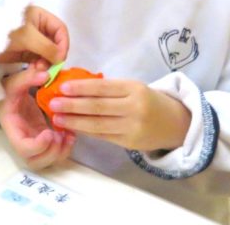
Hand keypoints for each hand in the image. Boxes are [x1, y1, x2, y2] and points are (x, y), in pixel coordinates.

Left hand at [0, 5, 68, 65]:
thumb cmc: (6, 31)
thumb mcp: (27, 36)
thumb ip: (46, 46)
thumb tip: (61, 58)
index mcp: (40, 17)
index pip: (60, 29)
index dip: (63, 43)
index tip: (61, 58)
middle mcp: (38, 28)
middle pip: (55, 43)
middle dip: (54, 55)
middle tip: (49, 67)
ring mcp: (31, 41)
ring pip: (47, 53)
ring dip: (46, 62)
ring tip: (40, 69)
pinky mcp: (24, 53)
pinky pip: (37, 60)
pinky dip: (38, 66)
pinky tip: (35, 70)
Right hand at [0, 63, 74, 169]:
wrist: (7, 92)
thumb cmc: (7, 89)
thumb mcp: (14, 82)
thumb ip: (28, 77)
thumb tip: (45, 73)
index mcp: (13, 129)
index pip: (23, 149)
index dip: (38, 146)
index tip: (49, 132)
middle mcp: (23, 139)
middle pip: (35, 162)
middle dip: (52, 153)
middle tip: (60, 136)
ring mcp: (34, 140)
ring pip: (47, 160)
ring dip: (61, 152)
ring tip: (68, 135)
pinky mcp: (43, 137)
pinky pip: (54, 150)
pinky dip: (65, 146)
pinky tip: (70, 133)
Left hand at [46, 78, 191, 151]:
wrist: (176, 123)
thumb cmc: (148, 100)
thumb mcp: (133, 88)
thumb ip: (109, 89)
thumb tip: (74, 85)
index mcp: (134, 88)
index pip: (103, 87)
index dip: (81, 87)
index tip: (62, 87)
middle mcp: (134, 107)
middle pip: (98, 106)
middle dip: (73, 105)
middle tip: (53, 103)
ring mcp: (133, 127)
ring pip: (98, 124)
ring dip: (75, 121)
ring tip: (57, 118)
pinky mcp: (130, 143)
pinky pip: (104, 136)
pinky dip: (86, 132)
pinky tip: (73, 128)